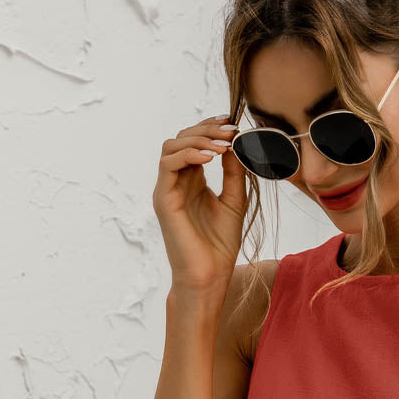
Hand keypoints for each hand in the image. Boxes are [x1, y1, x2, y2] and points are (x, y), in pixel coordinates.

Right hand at [152, 113, 247, 288]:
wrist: (209, 276)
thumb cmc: (220, 246)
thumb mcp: (235, 201)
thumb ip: (234, 173)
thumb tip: (235, 143)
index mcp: (193, 182)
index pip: (195, 142)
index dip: (211, 128)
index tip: (233, 122)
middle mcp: (177, 182)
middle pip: (182, 139)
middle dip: (207, 130)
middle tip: (231, 130)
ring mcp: (167, 190)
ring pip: (171, 147)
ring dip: (198, 139)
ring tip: (223, 144)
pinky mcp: (163, 199)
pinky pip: (168, 165)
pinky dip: (189, 155)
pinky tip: (211, 157)